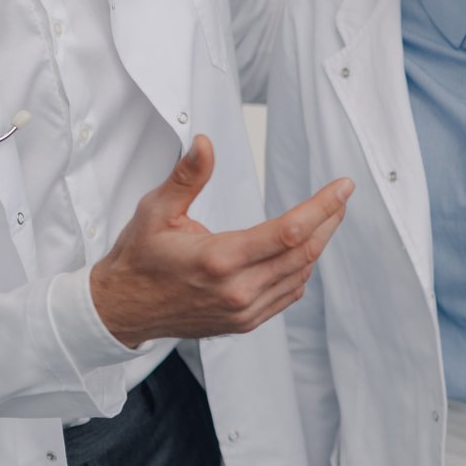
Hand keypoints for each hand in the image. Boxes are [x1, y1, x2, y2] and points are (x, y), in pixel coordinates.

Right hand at [90, 135, 352, 346]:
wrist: (122, 309)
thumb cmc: (138, 257)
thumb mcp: (155, 210)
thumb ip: (186, 177)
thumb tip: (204, 143)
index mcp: (218, 259)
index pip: (288, 232)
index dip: (322, 207)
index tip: (343, 187)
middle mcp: (237, 290)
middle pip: (304, 253)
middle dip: (329, 221)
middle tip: (342, 196)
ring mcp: (243, 311)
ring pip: (300, 273)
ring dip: (319, 243)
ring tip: (328, 217)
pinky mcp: (245, 322)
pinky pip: (289, 294)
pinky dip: (302, 269)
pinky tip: (303, 250)